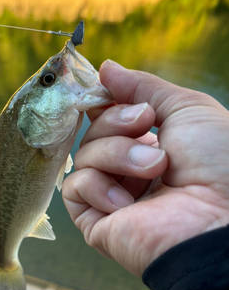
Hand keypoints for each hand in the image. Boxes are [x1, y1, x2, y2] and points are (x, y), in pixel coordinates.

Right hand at [62, 60, 228, 277]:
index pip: (107, 117)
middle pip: (91, 133)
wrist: (221, 218)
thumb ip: (142, 87)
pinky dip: (99, 186)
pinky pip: (74, 188)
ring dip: (116, 155)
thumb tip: (105, 68)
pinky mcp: (96, 222)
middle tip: (145, 124)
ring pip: (82, 156)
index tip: (111, 91)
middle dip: (115, 123)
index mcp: (149, 146)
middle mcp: (128, 171)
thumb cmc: (218, 162)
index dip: (104, 103)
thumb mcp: (186, 108)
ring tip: (155, 169)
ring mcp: (112, 197)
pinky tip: (128, 202)